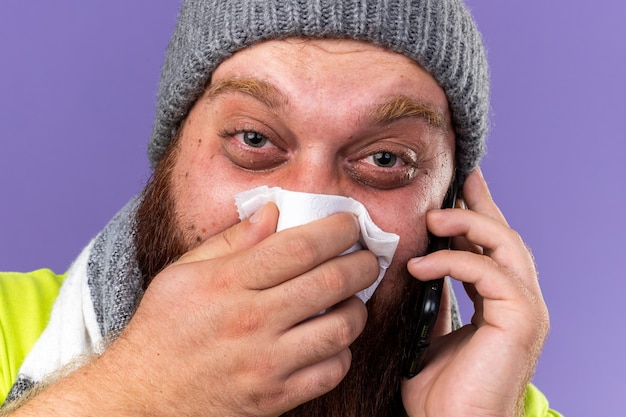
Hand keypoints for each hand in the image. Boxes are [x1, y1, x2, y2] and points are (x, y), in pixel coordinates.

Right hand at [13, 204, 378, 416]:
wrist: (140, 397)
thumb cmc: (162, 330)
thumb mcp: (182, 273)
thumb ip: (231, 240)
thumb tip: (273, 211)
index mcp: (229, 282)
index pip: (301, 246)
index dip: (338, 229)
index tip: (351, 223)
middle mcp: (252, 320)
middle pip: (332, 281)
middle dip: (363, 263)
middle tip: (368, 257)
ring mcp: (266, 363)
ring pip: (342, 328)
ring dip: (358, 307)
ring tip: (352, 298)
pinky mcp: (275, 398)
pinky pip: (332, 371)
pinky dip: (342, 351)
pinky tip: (332, 339)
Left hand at [401, 168, 549, 416]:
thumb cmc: (441, 392)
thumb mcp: (431, 334)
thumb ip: (434, 300)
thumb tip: (418, 267)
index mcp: (500, 303)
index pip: (491, 248)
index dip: (476, 215)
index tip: (456, 189)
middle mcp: (519, 301)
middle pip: (505, 237)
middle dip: (479, 206)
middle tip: (455, 182)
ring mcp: (526, 309)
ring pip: (505, 245)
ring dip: (468, 224)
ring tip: (433, 217)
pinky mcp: (521, 319)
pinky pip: (489, 272)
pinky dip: (453, 262)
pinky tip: (420, 265)